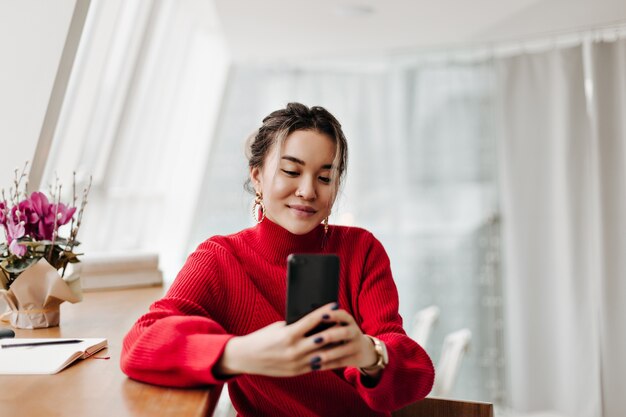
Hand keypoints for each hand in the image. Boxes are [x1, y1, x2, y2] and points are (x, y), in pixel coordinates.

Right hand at [215, 302, 344, 376]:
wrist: (246, 357)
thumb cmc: (262, 338)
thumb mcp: (278, 328)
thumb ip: (296, 326)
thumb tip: (314, 321)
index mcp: (288, 335)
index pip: (312, 320)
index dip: (325, 311)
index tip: (335, 303)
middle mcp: (294, 350)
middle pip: (321, 338)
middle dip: (334, 329)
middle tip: (344, 321)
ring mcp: (296, 363)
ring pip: (323, 354)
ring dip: (334, 346)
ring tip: (343, 337)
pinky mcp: (296, 372)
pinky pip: (316, 365)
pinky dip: (326, 358)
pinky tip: (334, 352)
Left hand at [303, 308, 378, 373]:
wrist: (364, 349)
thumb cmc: (342, 334)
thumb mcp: (339, 325)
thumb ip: (325, 323)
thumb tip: (304, 322)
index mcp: (348, 321)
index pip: (342, 315)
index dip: (333, 315)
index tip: (322, 316)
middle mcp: (354, 332)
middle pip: (344, 333)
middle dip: (330, 336)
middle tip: (316, 340)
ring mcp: (357, 346)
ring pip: (343, 350)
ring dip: (328, 355)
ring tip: (313, 359)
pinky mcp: (356, 359)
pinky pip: (341, 363)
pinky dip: (328, 365)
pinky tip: (315, 366)